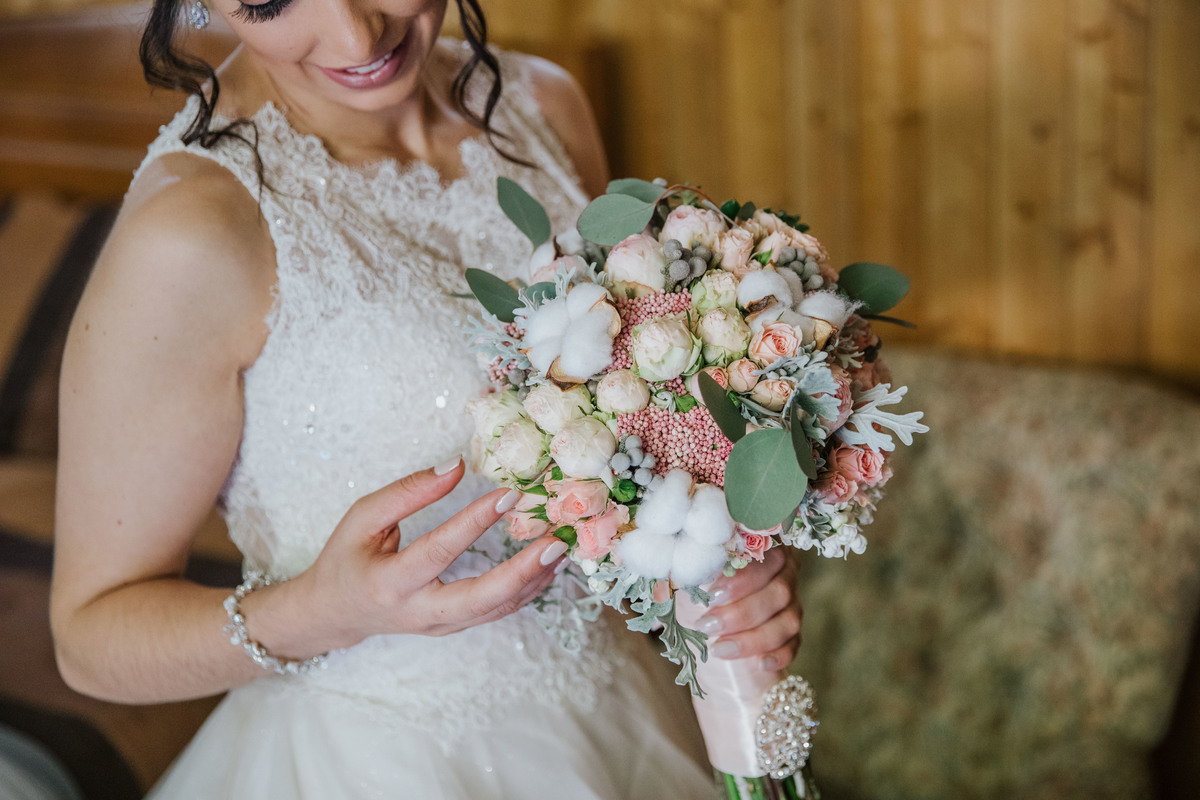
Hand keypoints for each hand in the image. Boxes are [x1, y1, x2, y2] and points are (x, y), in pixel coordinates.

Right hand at [281, 459, 567, 652]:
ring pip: (495, 610)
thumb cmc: (347, 558)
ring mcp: (438, 626)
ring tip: (561, 548)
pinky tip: (546, 566)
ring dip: (534, 581)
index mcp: (388, 583)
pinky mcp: (452, 628)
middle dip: (522, 573)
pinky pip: (495, 612)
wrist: (335, 612)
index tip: (510, 495)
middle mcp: (417, 611)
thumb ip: (408, 492)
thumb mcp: (363, 517)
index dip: (475, 522)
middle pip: (479, 600)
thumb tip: (458, 466)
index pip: (439, 551)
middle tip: (555, 543)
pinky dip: (525, 591)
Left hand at [695, 547, 801, 671]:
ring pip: (788, 621)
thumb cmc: (698, 588)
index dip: (741, 579)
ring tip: (719, 649)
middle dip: (742, 613)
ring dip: (754, 638)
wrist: (707, 619)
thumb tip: (678, 577)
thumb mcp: (692, 574)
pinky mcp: (793, 632)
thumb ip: (690, 571)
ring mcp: (792, 603)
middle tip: (707, 626)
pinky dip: (779, 655)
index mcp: (764, 550)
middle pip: (779, 592)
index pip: (764, 559)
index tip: (712, 596)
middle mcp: (785, 574)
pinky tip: (759, 663)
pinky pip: (794, 644)